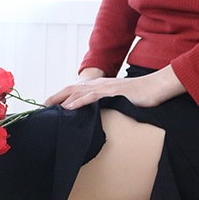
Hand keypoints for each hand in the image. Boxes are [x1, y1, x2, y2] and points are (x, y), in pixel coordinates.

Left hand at [45, 65, 185, 109]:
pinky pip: (92, 97)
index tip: (48, 105)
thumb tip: (96, 115)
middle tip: (42, 107)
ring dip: (62, 100)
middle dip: (55, 97)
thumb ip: (106, 104)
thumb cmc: (140, 95)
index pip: (76, 90)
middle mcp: (99, 84)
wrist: (156, 87)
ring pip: (78, 93)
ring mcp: (105, 88)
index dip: (61, 96)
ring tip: (49, 108)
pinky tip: (69, 108)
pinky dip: (78, 103)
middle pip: (71, 89)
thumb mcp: (119, 99)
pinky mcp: (112, 93)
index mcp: (99, 85)